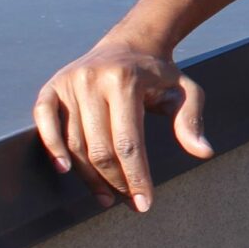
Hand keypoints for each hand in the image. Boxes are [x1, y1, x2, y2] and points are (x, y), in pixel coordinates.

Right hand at [32, 33, 213, 212]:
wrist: (130, 44)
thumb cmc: (159, 75)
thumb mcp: (185, 92)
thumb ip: (192, 120)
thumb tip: (204, 152)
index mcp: (126, 81)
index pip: (128, 142)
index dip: (136, 177)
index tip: (144, 203)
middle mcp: (93, 80)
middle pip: (100, 148)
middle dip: (116, 182)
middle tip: (129, 202)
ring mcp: (70, 83)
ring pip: (75, 143)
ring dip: (90, 177)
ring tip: (107, 197)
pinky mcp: (53, 86)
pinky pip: (44, 121)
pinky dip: (52, 147)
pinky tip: (66, 170)